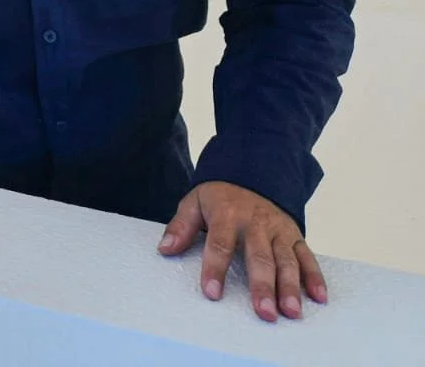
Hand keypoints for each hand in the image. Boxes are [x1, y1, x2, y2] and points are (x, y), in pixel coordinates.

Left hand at [159, 181, 327, 321]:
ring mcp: (278, 230)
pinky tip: (319, 298)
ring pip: (287, 260)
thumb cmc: (219, 196)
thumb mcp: (194, 202)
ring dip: (291, 287)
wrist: (251, 171)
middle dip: (262, 286)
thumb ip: (180, 226)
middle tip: (264, 313)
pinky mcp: (295, 235)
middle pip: (259, 257)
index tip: (212, 294)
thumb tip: (165, 249)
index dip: (215, 269)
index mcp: (227, 214)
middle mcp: (256, 223)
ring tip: (291, 312)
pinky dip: (315, 277)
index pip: (219, 244)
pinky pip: (307, 256)